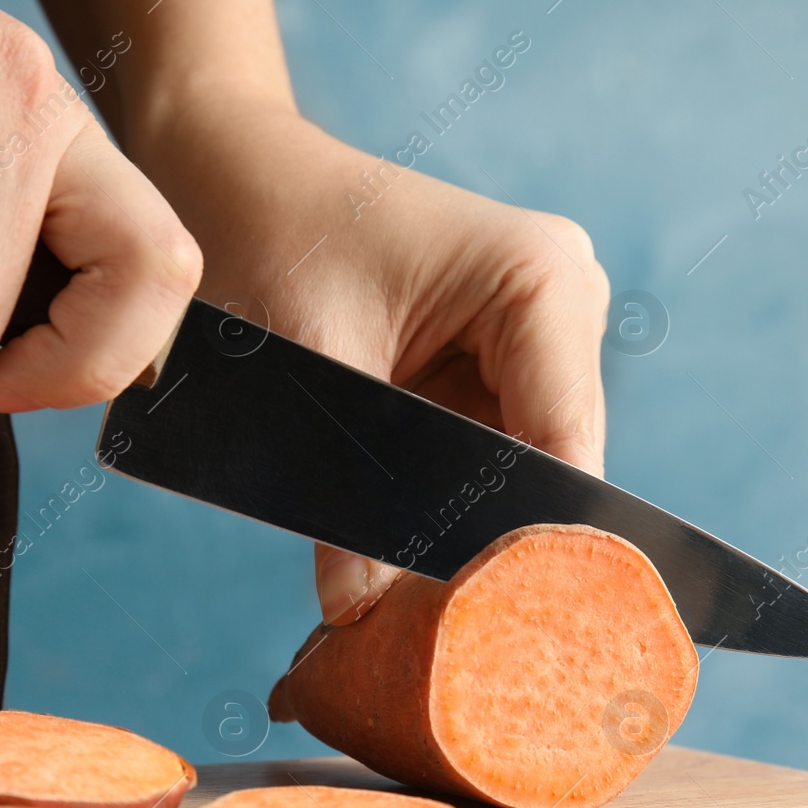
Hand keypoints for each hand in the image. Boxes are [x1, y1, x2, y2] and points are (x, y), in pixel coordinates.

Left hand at [132, 104, 608, 623]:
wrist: (242, 177)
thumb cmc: (275, 235)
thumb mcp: (311, 364)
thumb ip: (343, 489)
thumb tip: (357, 611)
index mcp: (541, 279)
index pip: (564, 444)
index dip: (531, 540)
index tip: (490, 623)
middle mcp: (565, 301)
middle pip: (557, 465)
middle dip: (500, 542)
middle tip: (447, 631)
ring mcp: (543, 333)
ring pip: (530, 470)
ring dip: (479, 526)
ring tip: (428, 601)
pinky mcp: (508, 360)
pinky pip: (498, 453)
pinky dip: (460, 499)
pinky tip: (422, 552)